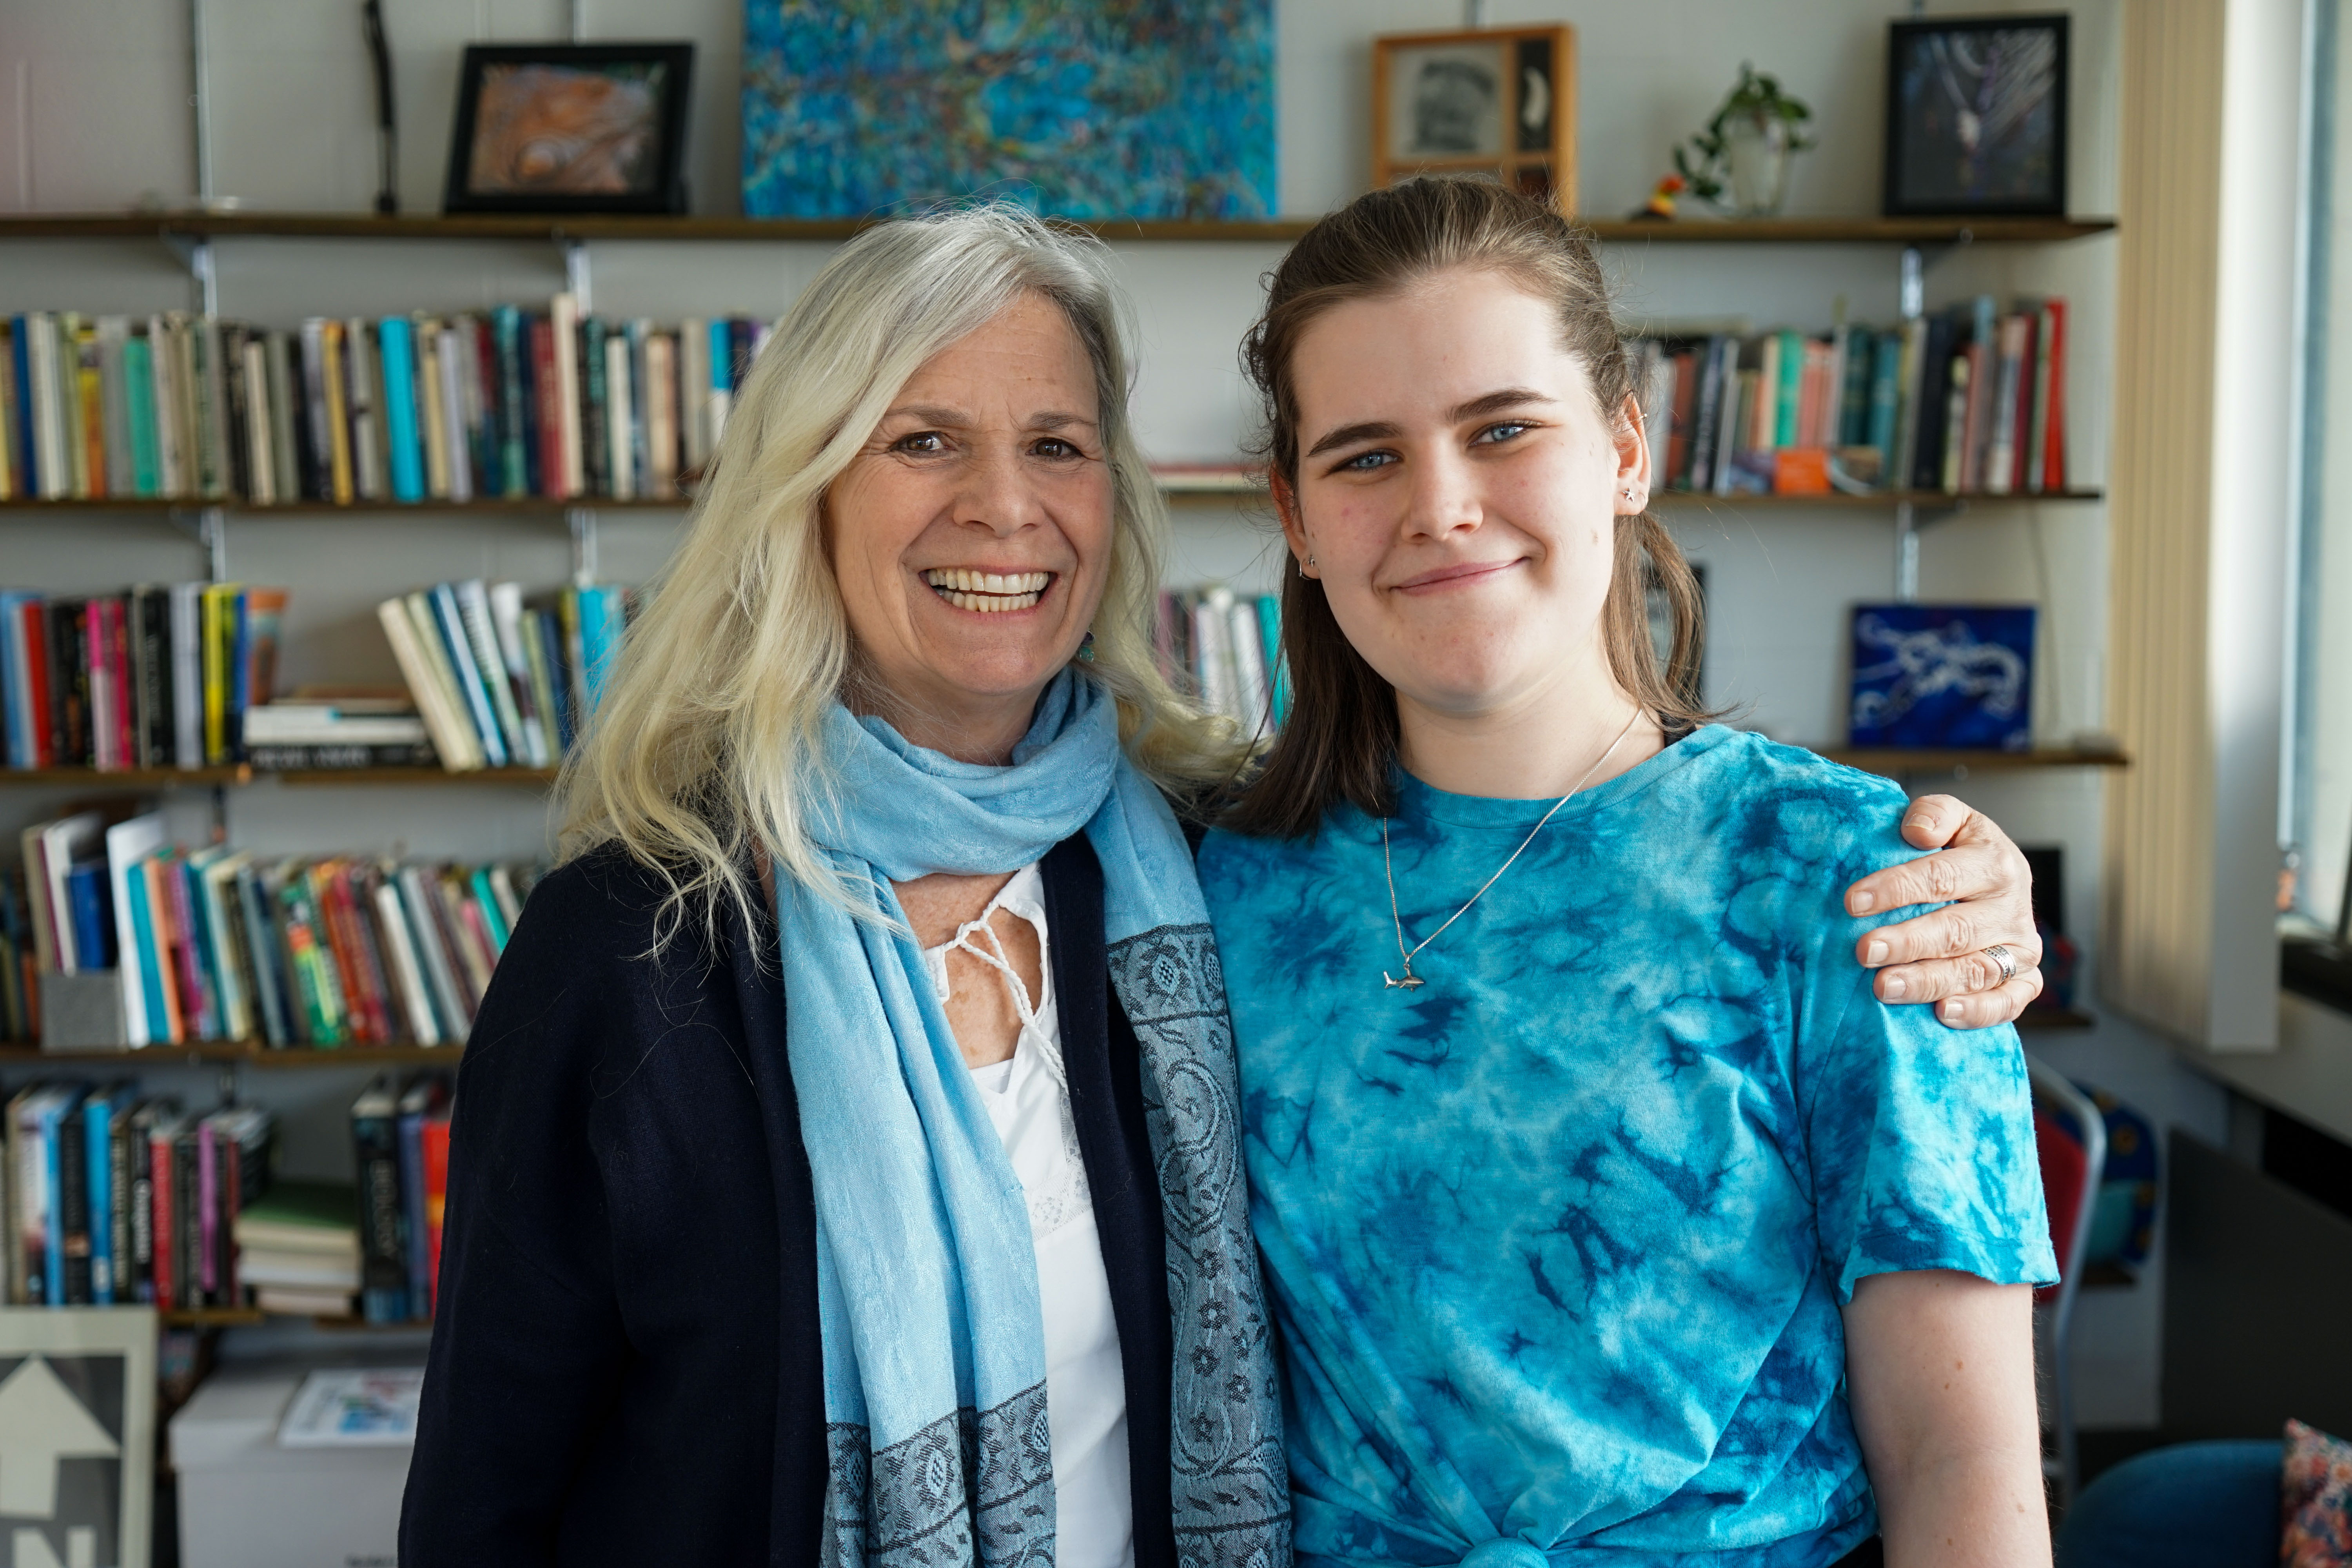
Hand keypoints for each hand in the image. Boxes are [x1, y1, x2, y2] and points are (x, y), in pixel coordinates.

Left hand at [1843, 795, 2043, 1029]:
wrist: (1995, 884)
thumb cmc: (1960, 852)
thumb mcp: (1952, 820)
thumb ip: (1935, 814)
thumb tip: (1917, 830)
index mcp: (1995, 863)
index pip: (1942, 876)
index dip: (1896, 888)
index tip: (1853, 902)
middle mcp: (2012, 907)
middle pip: (1957, 929)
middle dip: (1908, 942)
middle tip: (1865, 951)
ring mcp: (2021, 948)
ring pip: (1976, 970)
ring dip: (1928, 981)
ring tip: (1884, 987)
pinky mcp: (2025, 981)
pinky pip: (2007, 1002)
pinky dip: (1979, 1011)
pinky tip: (1943, 1013)